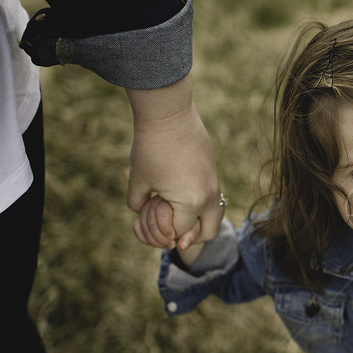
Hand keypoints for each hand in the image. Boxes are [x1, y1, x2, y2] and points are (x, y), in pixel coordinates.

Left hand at [125, 74, 222, 248]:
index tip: (152, 224)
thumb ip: (137, 204)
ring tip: (181, 214)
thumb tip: (141, 210)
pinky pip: (213, 194)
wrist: (170, 116)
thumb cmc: (150, 149)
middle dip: (191, 236)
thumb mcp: (138, 181)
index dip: (163, 234)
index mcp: (190, 204)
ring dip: (200, 219)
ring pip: (215, 214)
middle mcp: (208, 197)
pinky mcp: (214, 170)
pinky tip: (182, 190)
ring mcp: (214, 183)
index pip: (180, 233)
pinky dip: (200, 200)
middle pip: (208, 233)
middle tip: (173, 230)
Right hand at [134, 194, 207, 265]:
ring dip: (153, 240)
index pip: (161, 211)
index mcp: (172, 196)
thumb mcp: (197, 227)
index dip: (164, 228)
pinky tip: (156, 243)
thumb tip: (182, 246)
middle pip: (150, 219)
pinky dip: (144, 238)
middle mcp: (158, 198)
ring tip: (167, 245)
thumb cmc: (193, 221)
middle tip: (171, 245)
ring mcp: (148, 205)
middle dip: (159, 238)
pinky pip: (137, 227)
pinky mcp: (142, 214)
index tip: (173, 238)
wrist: (186, 218)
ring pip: (142, 224)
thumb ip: (192, 234)